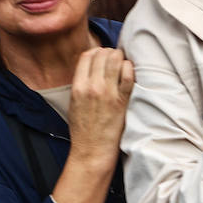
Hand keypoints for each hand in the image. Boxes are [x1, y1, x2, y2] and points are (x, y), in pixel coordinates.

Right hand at [67, 48, 134, 162]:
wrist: (92, 150)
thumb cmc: (83, 129)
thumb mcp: (73, 103)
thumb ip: (80, 83)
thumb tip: (91, 67)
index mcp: (77, 87)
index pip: (87, 56)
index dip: (96, 52)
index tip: (102, 56)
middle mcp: (92, 87)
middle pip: (102, 54)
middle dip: (110, 53)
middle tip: (114, 60)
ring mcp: (108, 93)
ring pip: (116, 60)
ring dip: (120, 58)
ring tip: (122, 64)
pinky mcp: (122, 100)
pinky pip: (128, 75)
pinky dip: (129, 68)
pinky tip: (128, 71)